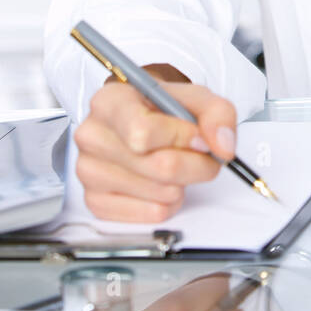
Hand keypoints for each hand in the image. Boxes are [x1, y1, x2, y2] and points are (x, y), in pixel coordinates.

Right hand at [74, 65, 237, 222]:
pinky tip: (162, 184)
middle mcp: (92, 135)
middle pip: (158, 166)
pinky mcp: (96, 202)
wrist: (144, 119)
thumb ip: (217, 113)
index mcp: (110, 101)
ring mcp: (89, 171)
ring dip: (183, 183)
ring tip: (177, 165)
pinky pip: (152, 213)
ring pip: (160, 192)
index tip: (199, 137)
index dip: (182, 138)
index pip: (143, 132)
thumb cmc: (164, 108)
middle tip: (201, 156)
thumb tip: (222, 147)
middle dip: (194, 164)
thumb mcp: (196, 97)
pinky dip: (169, 203)